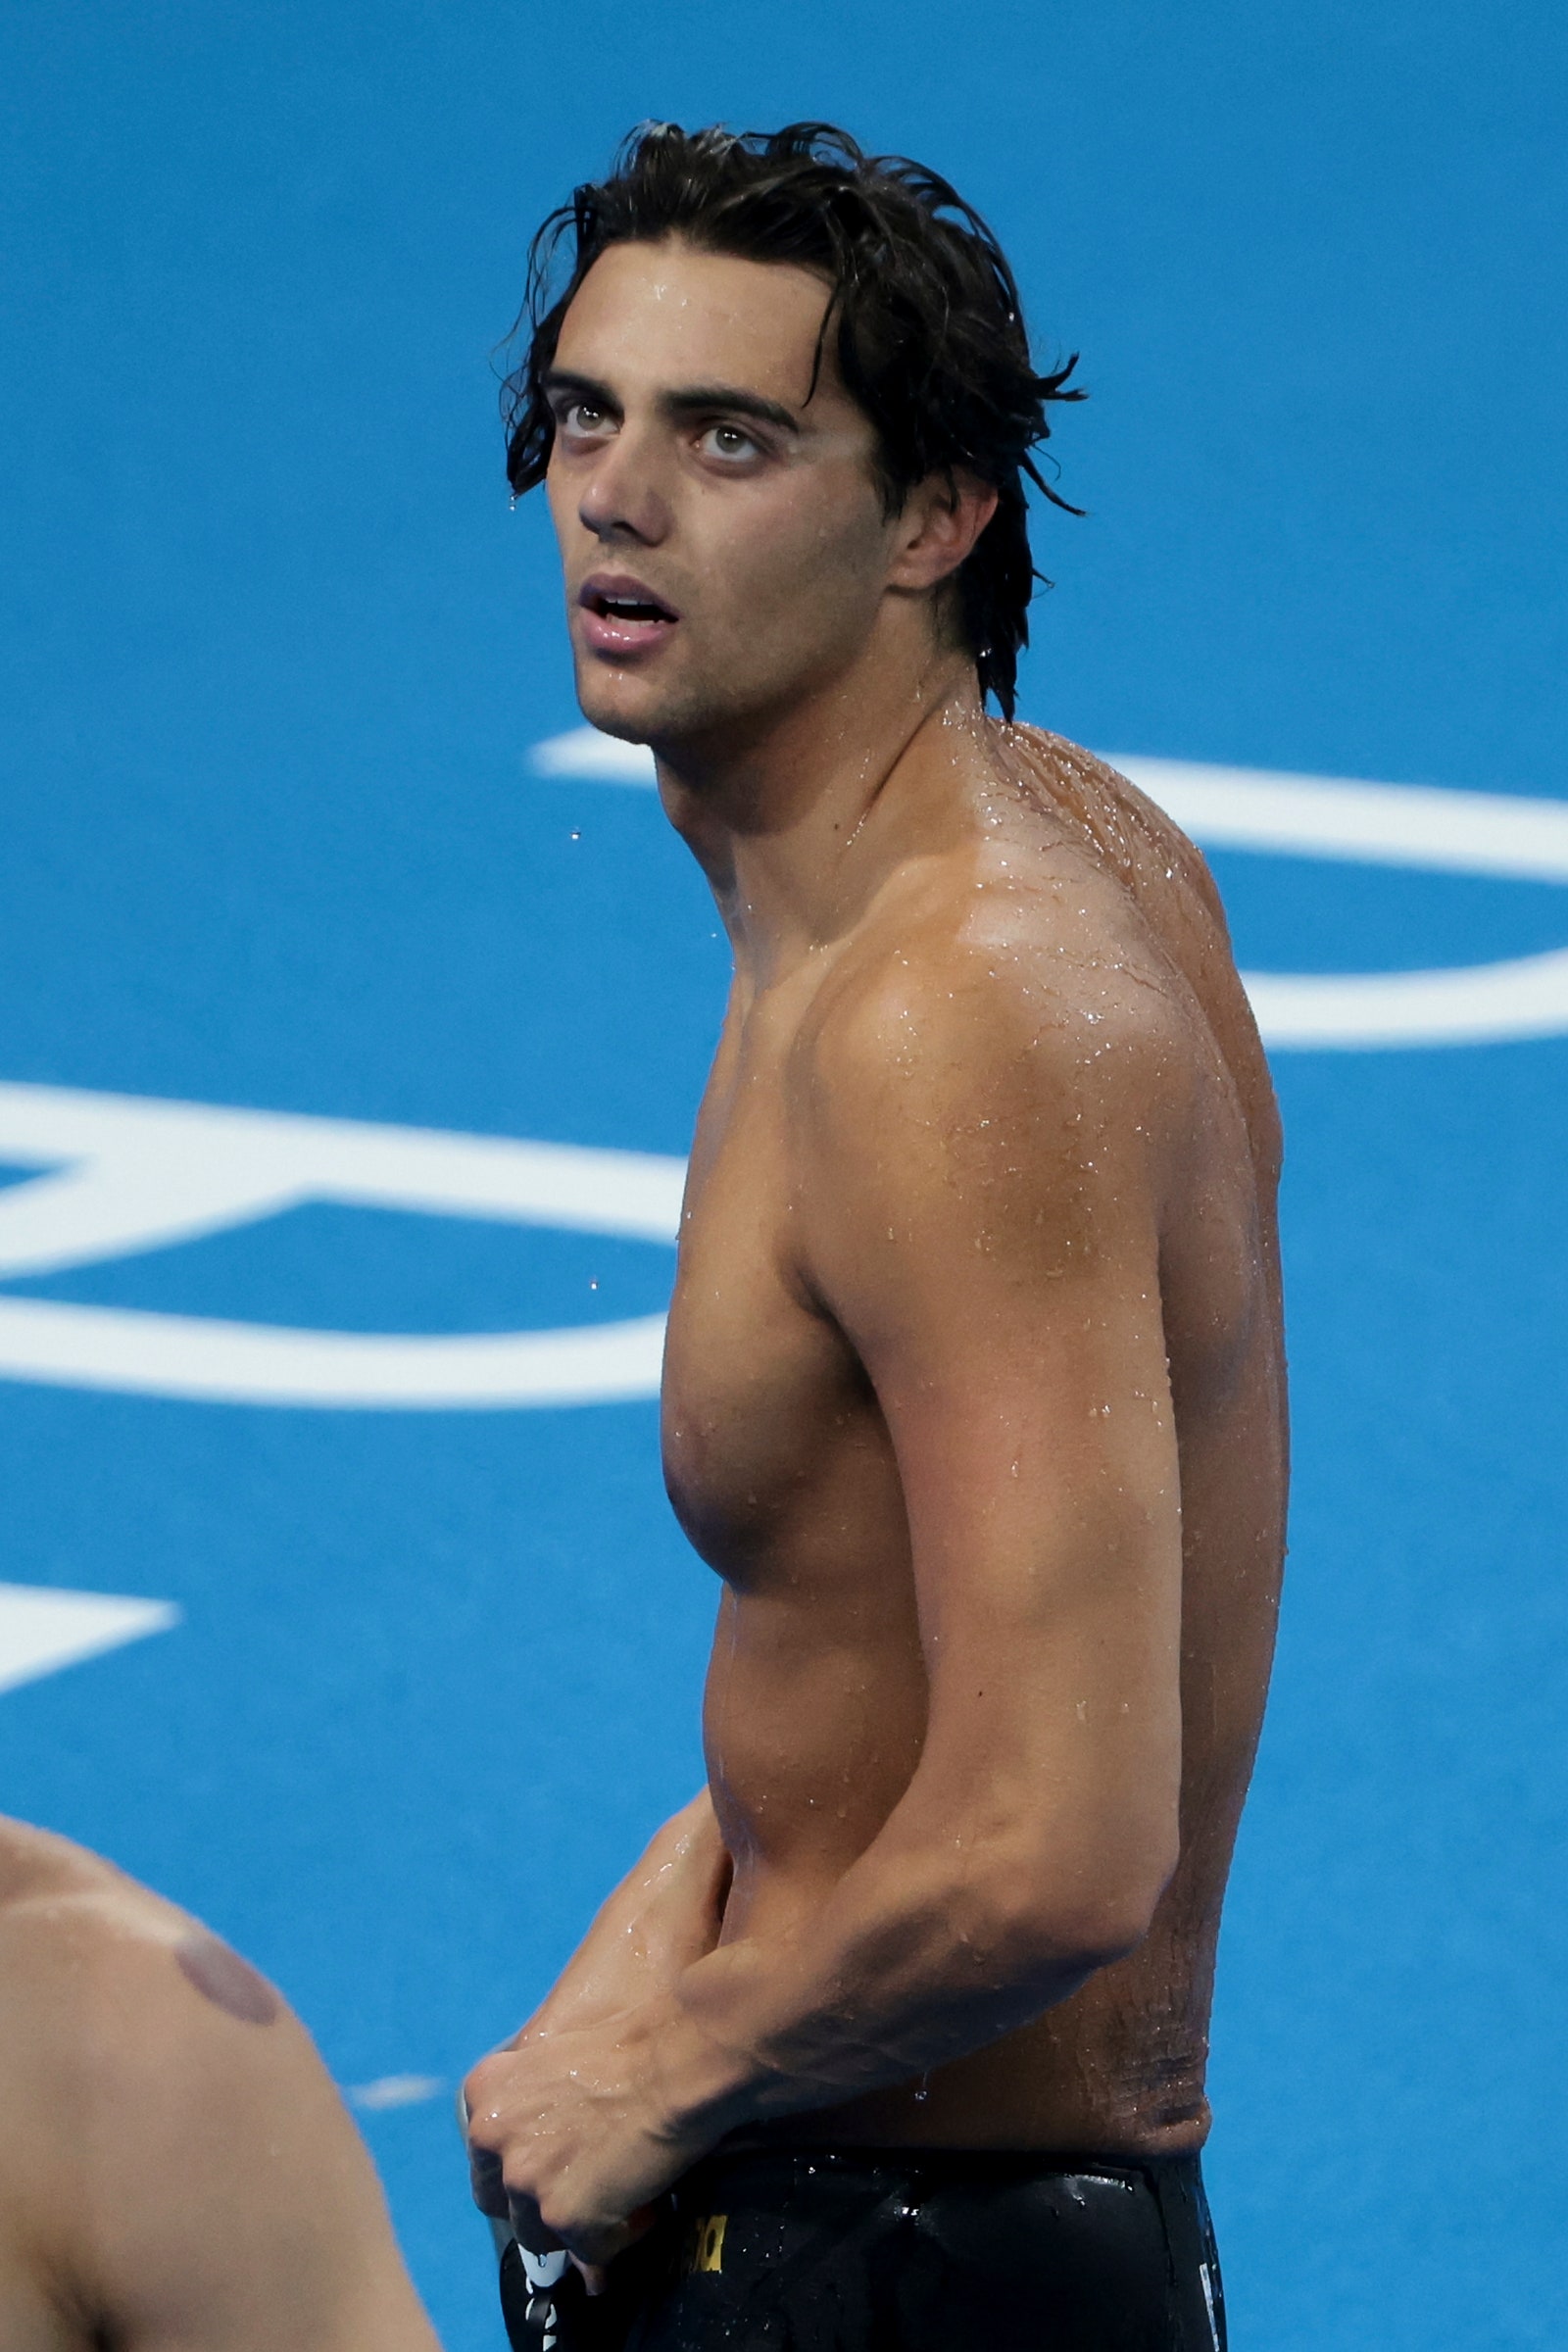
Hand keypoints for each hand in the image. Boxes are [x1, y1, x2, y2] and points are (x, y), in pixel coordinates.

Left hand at [463, 1999, 735, 2267]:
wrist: (676, 2058)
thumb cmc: (634, 2042)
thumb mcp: (560, 2056)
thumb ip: (536, 2102)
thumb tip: (551, 2147)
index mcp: (486, 2090)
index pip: (485, 2153)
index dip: (524, 2163)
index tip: (559, 2161)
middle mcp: (491, 2137)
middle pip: (500, 2202)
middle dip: (538, 2203)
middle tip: (586, 2189)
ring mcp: (525, 2179)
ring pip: (538, 2236)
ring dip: (577, 2223)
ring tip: (624, 2193)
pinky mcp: (564, 2215)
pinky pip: (590, 2250)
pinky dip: (620, 2234)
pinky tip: (647, 2202)